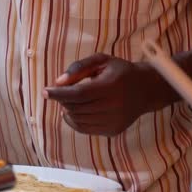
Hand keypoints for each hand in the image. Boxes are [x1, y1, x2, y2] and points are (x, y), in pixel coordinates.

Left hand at [43, 53, 162, 136]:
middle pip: (77, 107)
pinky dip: (74, 121)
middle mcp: (114, 106)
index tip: (45, 91)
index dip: (59, 94)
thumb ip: (79, 67)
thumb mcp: (101, 60)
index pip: (79, 94)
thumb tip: (58, 82)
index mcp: (111, 86)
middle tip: (59, 93)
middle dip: (62, 100)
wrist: (146, 90)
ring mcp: (114, 121)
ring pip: (79, 120)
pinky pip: (85, 129)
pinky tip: (73, 111)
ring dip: (67, 110)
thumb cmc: (119, 72)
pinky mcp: (113, 130)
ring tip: (68, 101)